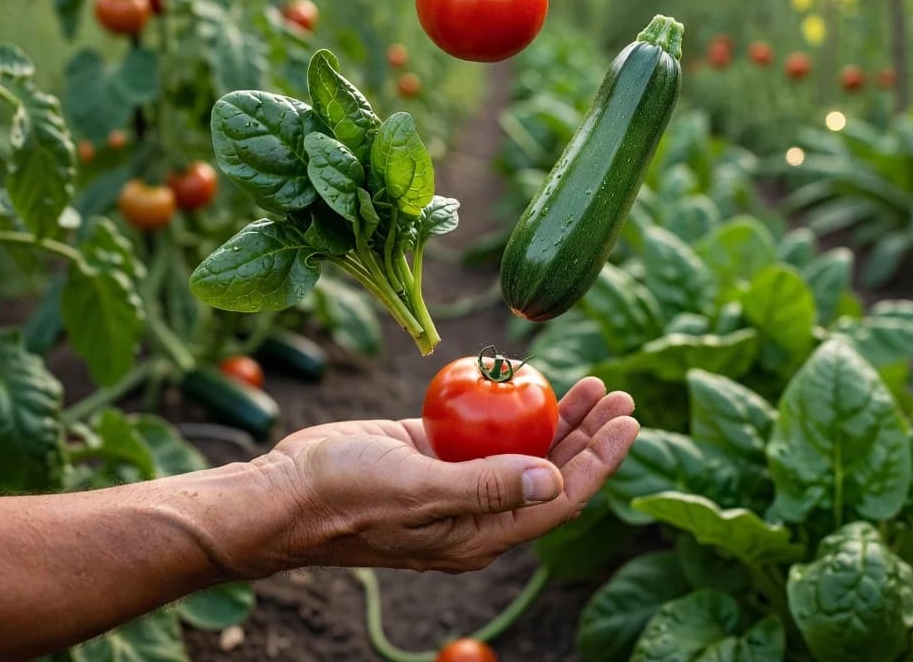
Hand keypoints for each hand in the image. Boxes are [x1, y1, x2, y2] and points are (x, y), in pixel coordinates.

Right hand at [250, 377, 636, 573]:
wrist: (284, 493)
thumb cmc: (345, 499)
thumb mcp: (419, 492)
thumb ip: (487, 489)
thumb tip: (556, 482)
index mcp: (481, 534)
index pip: (559, 499)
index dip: (599, 462)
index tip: (628, 423)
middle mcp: (477, 511)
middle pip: (551, 471)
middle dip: (589, 435)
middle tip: (621, 395)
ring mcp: (455, 480)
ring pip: (523, 447)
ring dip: (558, 417)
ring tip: (594, 384)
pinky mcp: (433, 453)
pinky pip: (483, 429)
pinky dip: (509, 405)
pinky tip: (527, 378)